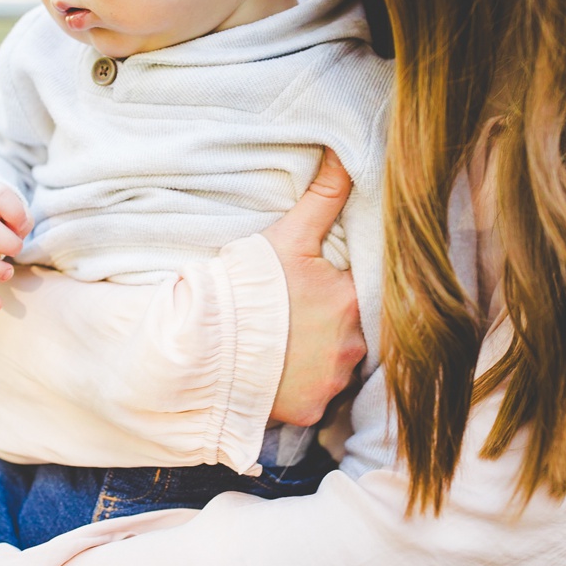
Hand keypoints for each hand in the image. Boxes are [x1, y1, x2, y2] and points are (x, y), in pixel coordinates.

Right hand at [261, 149, 366, 426]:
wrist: (207, 344)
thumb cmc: (248, 286)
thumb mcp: (288, 236)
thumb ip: (324, 196)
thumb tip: (346, 155)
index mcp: (353, 299)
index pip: (358, 293)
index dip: (337, 291)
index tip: (313, 291)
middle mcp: (354, 345)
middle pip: (351, 332)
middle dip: (331, 327)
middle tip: (296, 319)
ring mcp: (333, 381)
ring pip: (337, 367)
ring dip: (320, 359)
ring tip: (287, 346)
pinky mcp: (312, 410)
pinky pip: (317, 399)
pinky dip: (304, 388)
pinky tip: (281, 374)